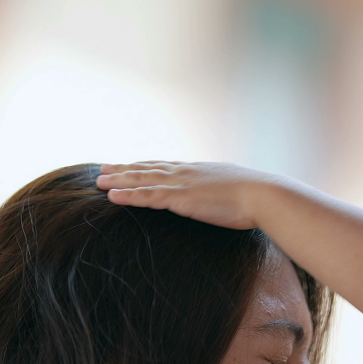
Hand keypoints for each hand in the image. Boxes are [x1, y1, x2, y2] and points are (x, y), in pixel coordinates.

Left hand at [97, 162, 289, 229]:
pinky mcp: (181, 198)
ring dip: (118, 180)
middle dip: (123, 169)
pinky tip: (112, 195)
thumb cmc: (257, 197)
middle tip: (102, 169)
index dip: (143, 166)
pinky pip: (148, 196)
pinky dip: (128, 195)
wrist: (264, 195)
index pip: (164, 166)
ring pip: (142, 180)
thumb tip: (226, 198)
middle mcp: (186, 172)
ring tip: (98, 181)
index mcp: (198, 170)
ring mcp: (182, 184)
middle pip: (147, 169)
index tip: (127, 165)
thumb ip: (224, 191)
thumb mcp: (237, 190)